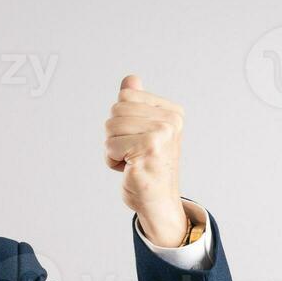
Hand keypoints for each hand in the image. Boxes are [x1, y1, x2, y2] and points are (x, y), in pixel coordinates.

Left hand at [104, 74, 187, 246]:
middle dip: (115, 135)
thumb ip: (137, 104)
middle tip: (133, 153)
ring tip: (131, 161)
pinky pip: (109, 147)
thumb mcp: (144, 131)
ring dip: (112, 149)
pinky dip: (111, 161)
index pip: (124, 97)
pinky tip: (129, 170)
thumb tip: (130, 79)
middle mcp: (170, 121)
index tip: (137, 139)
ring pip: (110, 128)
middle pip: (115, 111)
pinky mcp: (146, 151)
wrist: (158, 201)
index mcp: (172, 112)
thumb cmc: (149, 166)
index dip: (121, 120)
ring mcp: (160, 136)